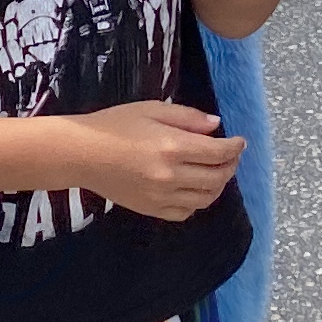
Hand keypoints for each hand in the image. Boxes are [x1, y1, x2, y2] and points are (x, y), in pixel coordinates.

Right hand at [57, 100, 243, 220]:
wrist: (82, 154)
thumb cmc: (115, 124)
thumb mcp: (152, 109)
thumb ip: (188, 117)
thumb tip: (216, 126)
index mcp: (172, 147)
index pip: (218, 153)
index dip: (234, 147)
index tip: (240, 141)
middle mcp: (170, 175)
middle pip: (217, 178)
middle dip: (230, 166)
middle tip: (231, 156)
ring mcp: (160, 196)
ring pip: (205, 199)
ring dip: (218, 186)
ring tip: (217, 172)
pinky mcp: (150, 209)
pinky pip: (184, 212)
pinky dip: (197, 202)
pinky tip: (195, 189)